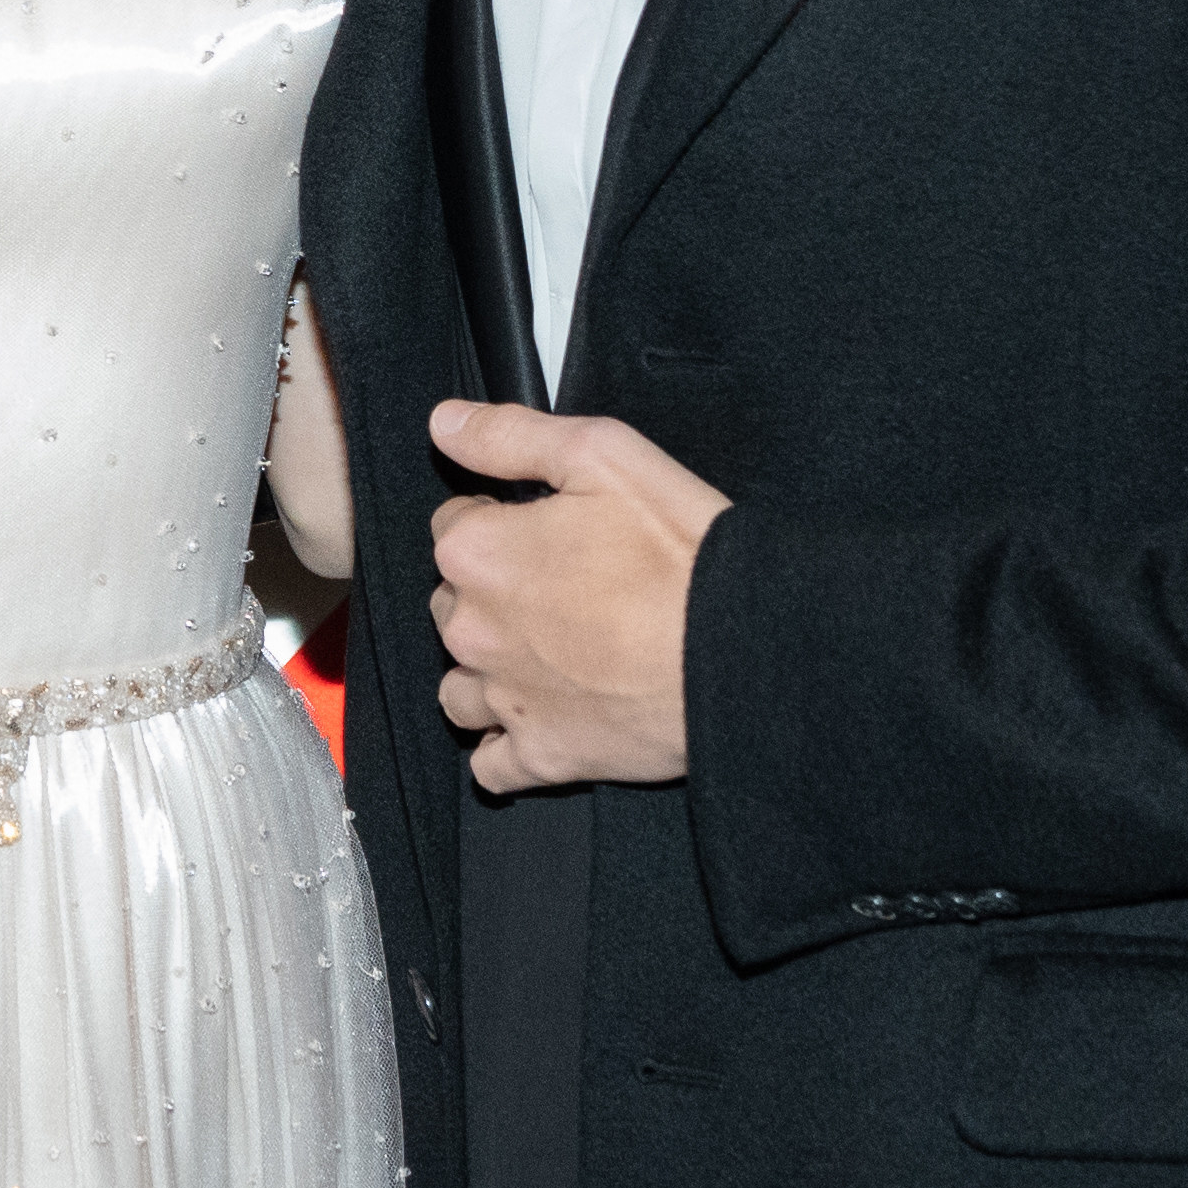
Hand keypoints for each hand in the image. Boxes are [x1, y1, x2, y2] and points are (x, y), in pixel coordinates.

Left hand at [429, 400, 729, 793]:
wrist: (742, 648)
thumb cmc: (682, 554)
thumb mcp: (603, 455)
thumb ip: (510, 435)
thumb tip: (445, 423)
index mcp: (478, 553)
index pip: (453, 527)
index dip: (502, 522)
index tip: (549, 530)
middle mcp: (473, 631)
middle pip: (453, 605)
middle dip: (493, 594)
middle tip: (565, 587)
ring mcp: (505, 700)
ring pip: (461, 687)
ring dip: (490, 672)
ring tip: (552, 654)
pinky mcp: (543, 756)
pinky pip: (492, 764)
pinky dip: (508, 746)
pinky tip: (543, 719)